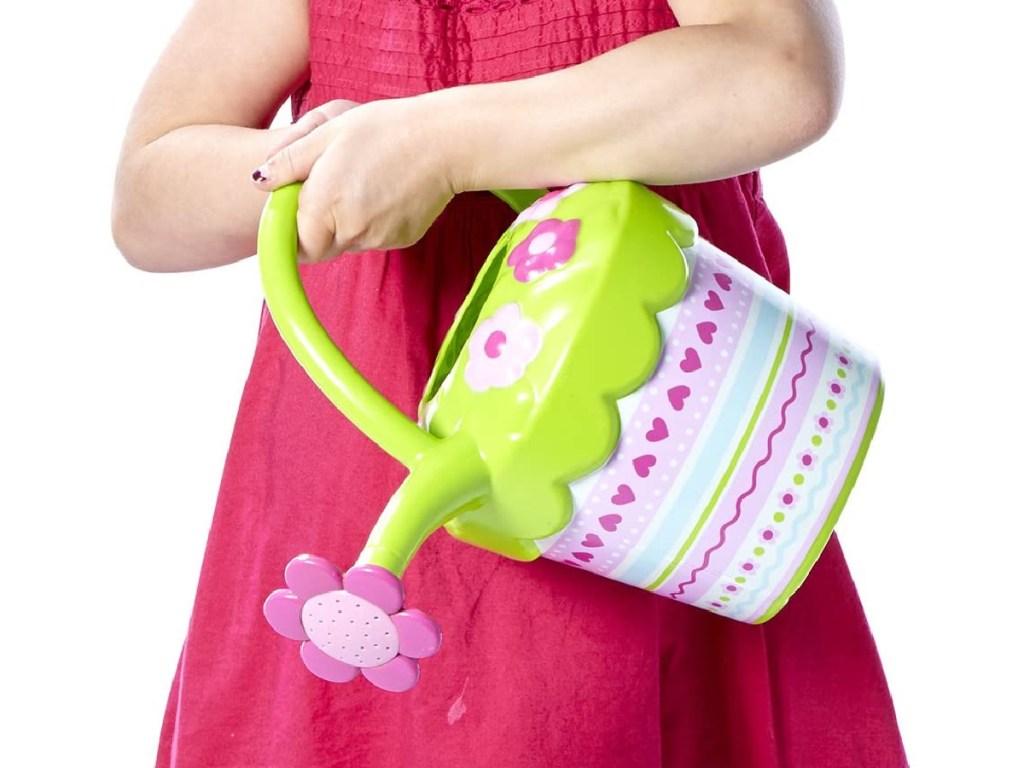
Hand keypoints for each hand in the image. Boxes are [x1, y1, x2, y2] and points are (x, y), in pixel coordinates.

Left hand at [251, 97, 455, 263]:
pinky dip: (376, 221)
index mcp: (323, 203)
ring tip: (367, 180)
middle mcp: (349, 229)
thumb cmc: (385, 129)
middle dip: (322, 225)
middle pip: (323, 245)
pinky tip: (388, 190)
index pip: (297, 245)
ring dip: (349, 221)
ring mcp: (378, 238)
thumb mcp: (328, 131)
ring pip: (350, 241)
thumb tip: (259, 181)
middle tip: (337, 185)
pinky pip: (376, 237)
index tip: (300, 212)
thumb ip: (288, 160)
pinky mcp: (401, 240)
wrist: (444, 142)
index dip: (295, 231)